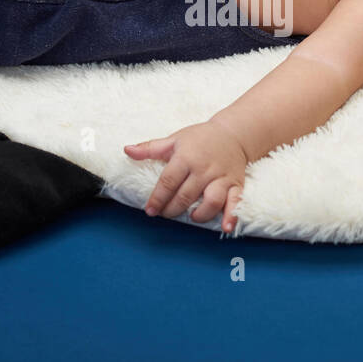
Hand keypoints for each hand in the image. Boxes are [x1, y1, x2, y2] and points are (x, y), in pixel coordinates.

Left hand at [124, 120, 248, 232]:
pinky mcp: (236, 184)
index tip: (150, 210)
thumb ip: (150, 148)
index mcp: (186, 157)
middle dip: (173, 209)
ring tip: (192, 217)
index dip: (157, 198)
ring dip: (200, 214)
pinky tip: (226, 228)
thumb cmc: (200, 138)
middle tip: (165, 214)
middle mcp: (204, 169)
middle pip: (186, 195)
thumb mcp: (174, 139)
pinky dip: (231, 215)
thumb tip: (127, 150)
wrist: (233, 133)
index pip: (168, 181)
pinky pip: (235, 201)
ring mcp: (221, 177)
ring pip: (211, 201)